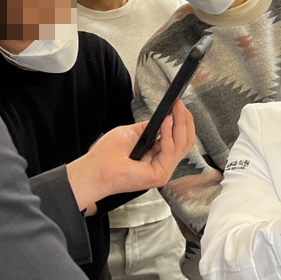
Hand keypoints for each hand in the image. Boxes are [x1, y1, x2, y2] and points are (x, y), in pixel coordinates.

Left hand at [66, 101, 195, 211]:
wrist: (96, 168)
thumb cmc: (107, 155)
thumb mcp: (132, 133)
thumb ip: (150, 127)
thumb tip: (164, 117)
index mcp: (156, 157)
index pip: (179, 140)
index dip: (181, 122)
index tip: (179, 106)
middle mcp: (162, 164)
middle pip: (184, 142)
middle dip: (184, 120)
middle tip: (180, 105)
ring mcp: (163, 171)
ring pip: (182, 145)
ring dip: (179, 123)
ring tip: (176, 109)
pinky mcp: (160, 174)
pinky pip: (170, 150)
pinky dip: (169, 133)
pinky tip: (166, 121)